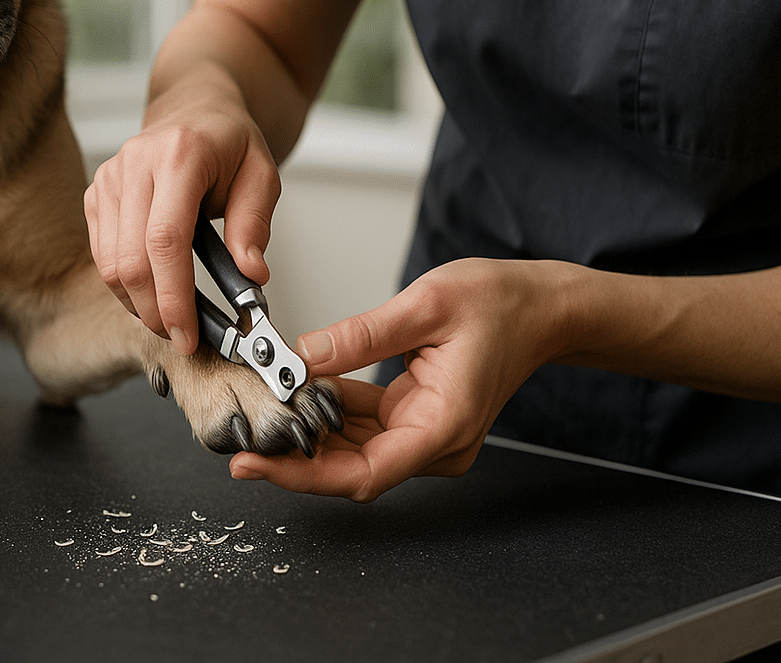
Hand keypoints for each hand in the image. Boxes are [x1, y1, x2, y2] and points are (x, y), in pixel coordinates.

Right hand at [83, 69, 281, 354]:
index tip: (188, 334)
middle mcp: (135, 164)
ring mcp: (109, 178)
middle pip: (130, 259)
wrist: (195, 108)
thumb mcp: (262, 174)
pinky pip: (101, 253)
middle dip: (154, 310)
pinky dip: (124, 284)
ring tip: (170, 317)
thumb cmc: (230, 142)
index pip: (165, 239)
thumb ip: (254, 224)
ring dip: (137, 303)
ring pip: (109, 263)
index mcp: (179, 156)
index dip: (173, 295)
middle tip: (182, 336)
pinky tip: (151, 291)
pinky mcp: (96, 192)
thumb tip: (252, 274)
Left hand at [228, 257, 570, 499]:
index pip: (363, 473)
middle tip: (239, 437)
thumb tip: (304, 355)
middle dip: (293, 456)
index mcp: (442, 426)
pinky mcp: (416, 418)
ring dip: (307, 432)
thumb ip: (363, 335)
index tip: (256, 464)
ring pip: (352, 449)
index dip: (303, 475)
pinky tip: (297, 390)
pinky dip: (329, 412)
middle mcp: (435, 443)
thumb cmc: (501, 304)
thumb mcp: (426, 305)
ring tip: (260, 409)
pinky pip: (363, 426)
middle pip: (351, 468)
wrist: (541, 307)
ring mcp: (425, 434)